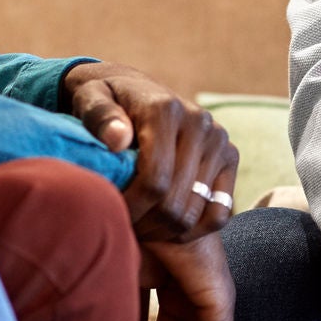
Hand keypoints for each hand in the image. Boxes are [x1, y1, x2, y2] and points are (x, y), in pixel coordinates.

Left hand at [65, 61, 236, 240]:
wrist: (135, 89)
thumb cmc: (106, 99)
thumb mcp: (91, 98)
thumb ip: (99, 116)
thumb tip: (117, 140)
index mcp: (166, 111)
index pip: (155, 180)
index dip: (131, 207)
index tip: (110, 213)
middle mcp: (199, 123)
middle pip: (175, 202)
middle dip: (144, 224)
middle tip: (121, 223)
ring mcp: (218, 141)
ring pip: (194, 213)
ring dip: (163, 231)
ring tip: (139, 225)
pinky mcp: (229, 156)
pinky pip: (219, 212)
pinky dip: (194, 231)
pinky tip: (166, 228)